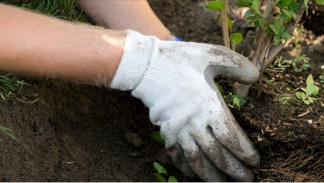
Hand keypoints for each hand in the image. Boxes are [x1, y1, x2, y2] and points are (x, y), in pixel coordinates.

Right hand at [111, 30, 259, 180]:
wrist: (147, 65)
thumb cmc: (181, 60)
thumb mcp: (213, 55)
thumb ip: (238, 67)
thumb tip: (255, 80)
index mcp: (208, 106)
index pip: (231, 137)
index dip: (244, 153)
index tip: (255, 162)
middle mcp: (194, 122)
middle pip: (216, 155)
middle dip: (233, 170)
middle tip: (246, 180)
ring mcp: (178, 129)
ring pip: (196, 160)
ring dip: (210, 175)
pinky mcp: (165, 130)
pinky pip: (177, 154)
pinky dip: (186, 167)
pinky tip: (194, 174)